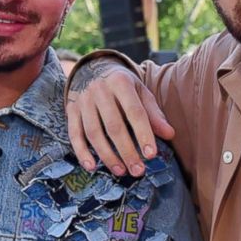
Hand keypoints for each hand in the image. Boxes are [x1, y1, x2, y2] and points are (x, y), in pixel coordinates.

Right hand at [65, 58, 173, 177]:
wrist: (92, 69)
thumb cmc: (122, 85)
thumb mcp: (140, 92)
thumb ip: (154, 114)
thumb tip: (169, 134)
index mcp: (121, 82)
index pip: (134, 112)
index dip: (143, 134)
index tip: (151, 155)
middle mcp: (99, 90)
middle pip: (113, 126)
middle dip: (126, 151)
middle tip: (138, 171)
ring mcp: (83, 100)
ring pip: (93, 133)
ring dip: (107, 155)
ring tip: (121, 171)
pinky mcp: (71, 110)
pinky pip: (74, 134)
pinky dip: (82, 152)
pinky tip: (91, 167)